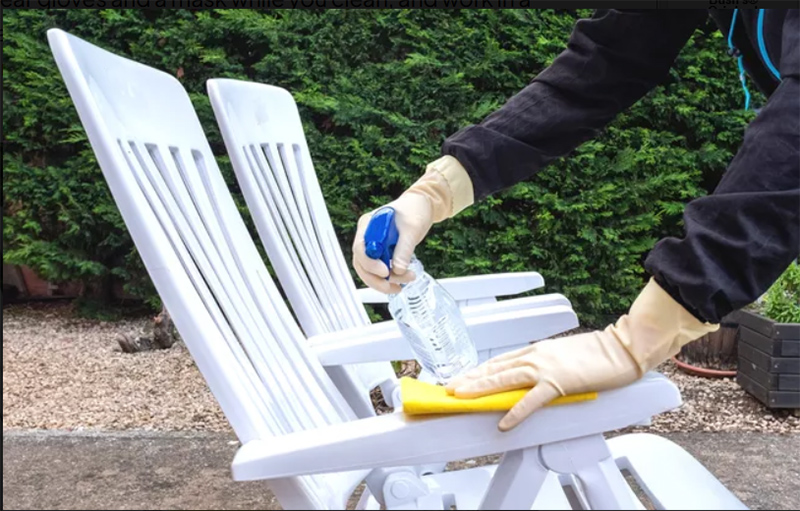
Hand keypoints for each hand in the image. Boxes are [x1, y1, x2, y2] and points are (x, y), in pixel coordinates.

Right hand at [352, 156, 474, 293]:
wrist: (422, 206)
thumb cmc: (414, 210)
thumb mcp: (412, 228)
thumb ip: (404, 249)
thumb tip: (398, 270)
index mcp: (368, 225)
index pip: (360, 248)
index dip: (370, 263)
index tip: (385, 271)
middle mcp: (366, 236)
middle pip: (362, 263)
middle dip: (376, 279)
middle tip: (394, 286)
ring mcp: (373, 245)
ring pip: (369, 270)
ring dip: (384, 281)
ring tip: (406, 281)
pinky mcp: (381, 253)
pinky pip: (378, 270)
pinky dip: (388, 278)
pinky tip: (400, 282)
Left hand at [446, 278, 718, 431]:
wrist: (619, 348)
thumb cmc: (596, 354)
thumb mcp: (562, 356)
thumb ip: (544, 366)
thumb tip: (528, 378)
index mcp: (536, 350)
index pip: (500, 361)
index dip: (479, 370)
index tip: (462, 377)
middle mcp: (534, 356)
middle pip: (495, 367)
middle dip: (471, 378)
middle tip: (449, 387)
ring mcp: (544, 368)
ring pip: (505, 378)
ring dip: (481, 387)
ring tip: (461, 397)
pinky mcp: (558, 382)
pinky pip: (532, 400)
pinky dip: (516, 411)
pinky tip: (504, 422)